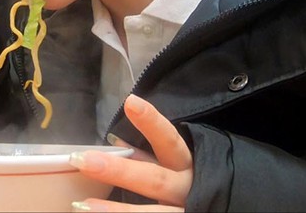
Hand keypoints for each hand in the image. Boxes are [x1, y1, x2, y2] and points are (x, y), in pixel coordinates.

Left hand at [68, 94, 191, 211]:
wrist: (221, 207)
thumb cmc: (193, 184)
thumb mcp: (176, 167)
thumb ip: (148, 157)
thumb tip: (115, 144)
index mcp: (188, 165)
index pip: (170, 140)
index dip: (152, 122)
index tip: (131, 102)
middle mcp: (187, 189)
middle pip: (154, 179)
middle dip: (119, 171)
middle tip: (84, 161)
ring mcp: (185, 212)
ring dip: (117, 211)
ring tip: (83, 205)